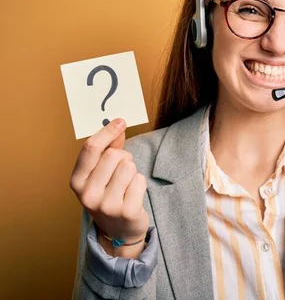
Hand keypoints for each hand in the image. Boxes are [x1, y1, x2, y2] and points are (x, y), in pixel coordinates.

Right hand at [70, 119, 148, 252]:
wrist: (118, 230)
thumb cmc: (109, 194)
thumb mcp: (102, 173)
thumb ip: (109, 149)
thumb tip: (118, 125)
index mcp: (77, 182)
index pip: (91, 149)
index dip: (107, 132)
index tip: (121, 121)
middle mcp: (88, 194)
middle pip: (113, 155)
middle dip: (123, 157)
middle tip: (122, 170)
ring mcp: (106, 205)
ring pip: (129, 167)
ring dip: (132, 171)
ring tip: (126, 184)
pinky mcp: (126, 211)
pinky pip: (140, 180)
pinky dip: (140, 183)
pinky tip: (133, 195)